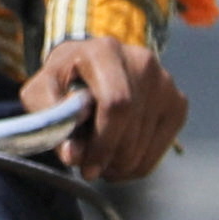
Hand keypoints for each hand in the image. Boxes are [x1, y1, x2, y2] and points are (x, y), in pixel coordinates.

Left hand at [23, 36, 185, 181]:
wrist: (91, 62)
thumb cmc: (64, 78)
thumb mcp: (42, 90)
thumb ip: (50, 119)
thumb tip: (73, 154)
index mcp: (105, 51)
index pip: (117, 104)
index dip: (103, 142)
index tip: (86, 166)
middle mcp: (141, 61)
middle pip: (132, 129)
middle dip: (108, 158)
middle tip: (89, 168)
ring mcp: (164, 82)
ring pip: (145, 144)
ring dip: (120, 165)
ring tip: (100, 160)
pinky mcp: (177, 102)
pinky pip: (160, 148)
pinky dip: (137, 164)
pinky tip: (118, 157)